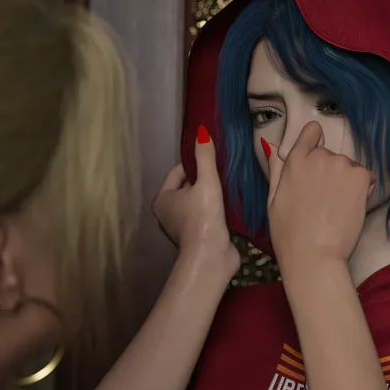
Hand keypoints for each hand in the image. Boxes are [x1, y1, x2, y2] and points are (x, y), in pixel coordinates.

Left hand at [153, 125, 238, 270]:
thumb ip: (205, 158)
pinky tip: (227, 208)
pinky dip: (213, 211)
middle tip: (221, 175)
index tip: (212, 161)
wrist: (210, 257)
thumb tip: (202, 132)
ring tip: (226, 189)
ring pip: (196, 203)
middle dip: (202, 181)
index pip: (177, 172)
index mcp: (162, 199)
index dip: (194, 164)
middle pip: (186, 188)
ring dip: (209, 196)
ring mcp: (180, 228)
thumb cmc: (203, 217)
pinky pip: (204, 216)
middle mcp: (167, 214)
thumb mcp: (206, 182)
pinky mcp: (195, 238)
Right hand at [263, 121, 374, 265]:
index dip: (315, 143)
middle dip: (330, 172)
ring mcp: (342, 165)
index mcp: (295, 160)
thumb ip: (276, 170)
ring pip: (349, 168)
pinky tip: (349, 208)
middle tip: (323, 200)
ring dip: (346, 182)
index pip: (312, 132)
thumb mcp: (273, 199)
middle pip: (331, 155)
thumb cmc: (289, 233)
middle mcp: (319, 156)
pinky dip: (362, 190)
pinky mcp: (360, 177)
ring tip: (335, 208)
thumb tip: (272, 147)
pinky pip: (366, 177)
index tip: (316, 161)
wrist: (314, 254)